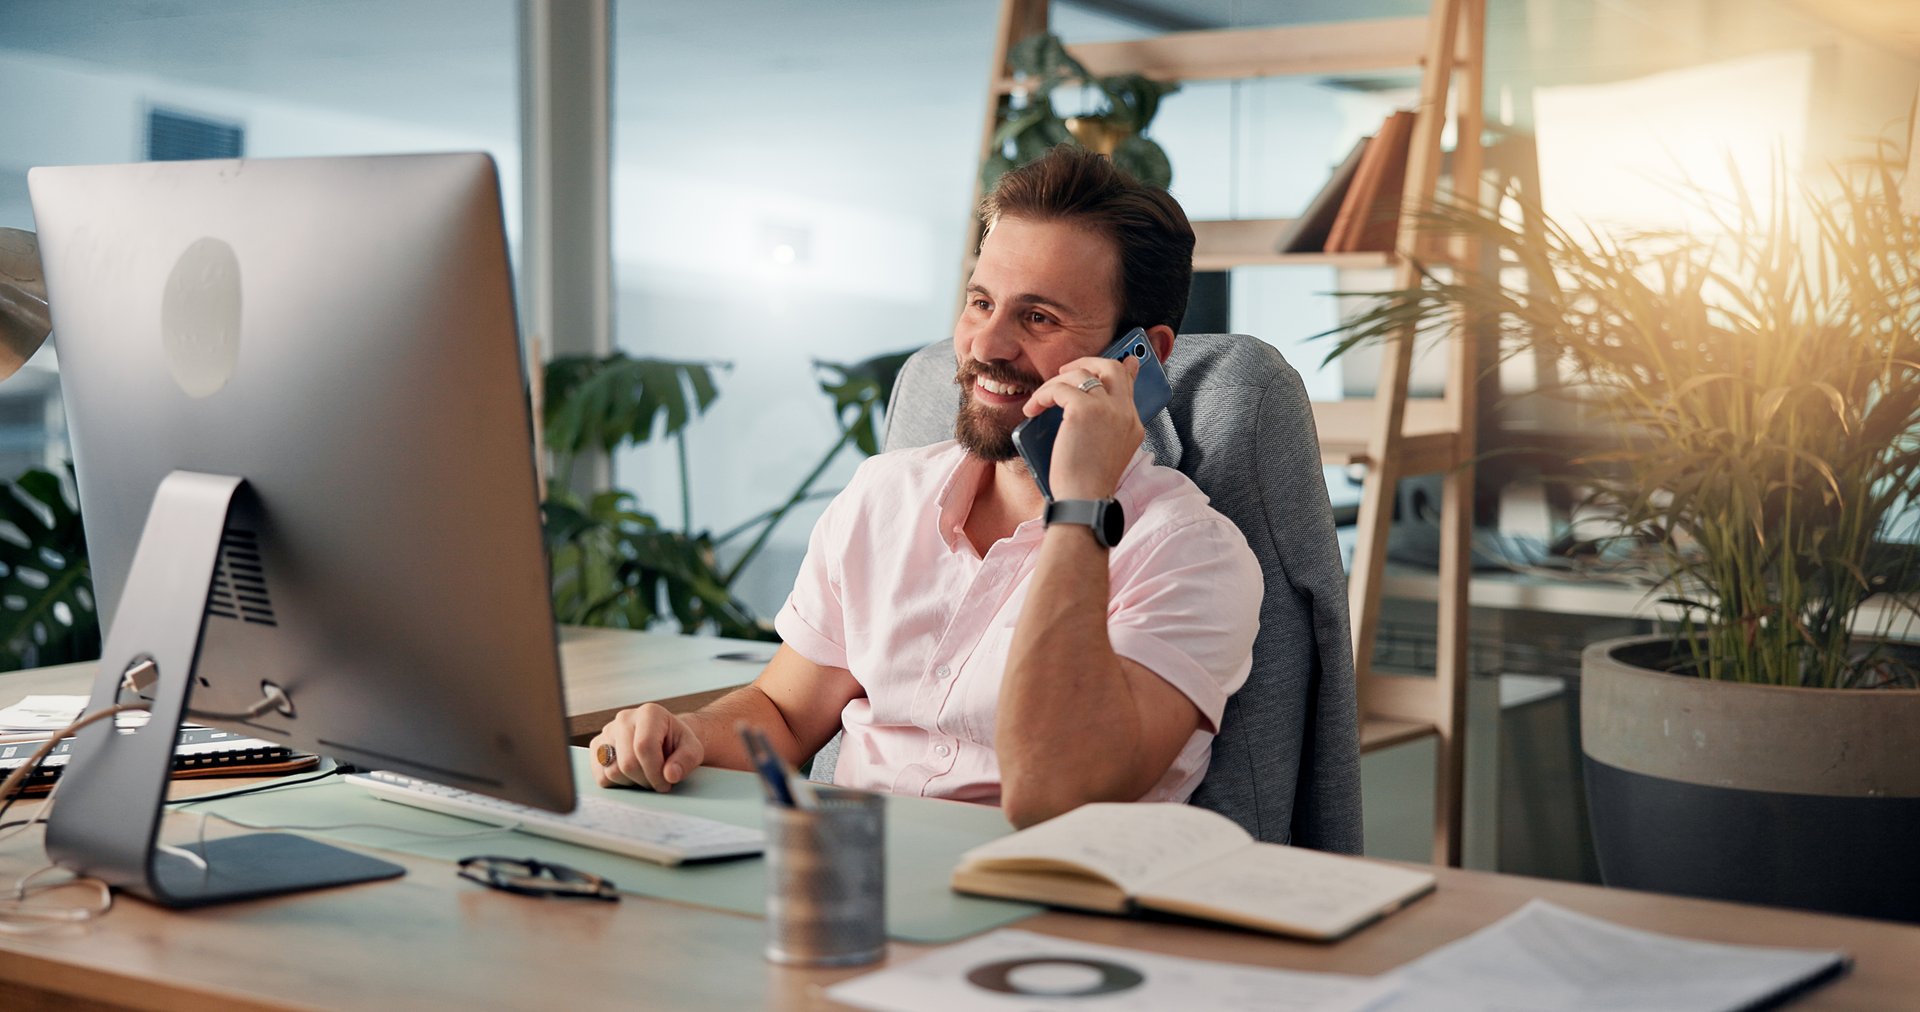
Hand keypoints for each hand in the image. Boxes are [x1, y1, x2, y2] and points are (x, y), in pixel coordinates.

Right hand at [590, 703, 704, 791]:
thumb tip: (670, 775)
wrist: (665, 740)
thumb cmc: (678, 744)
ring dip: (632, 783)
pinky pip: (601, 777)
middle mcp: (624, 718)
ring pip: (612, 772)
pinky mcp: (596, 748)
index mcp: (649, 713)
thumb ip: (686, 760)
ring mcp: (607, 732)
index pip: (644, 747)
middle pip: (627, 763)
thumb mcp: (692, 750)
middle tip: (658, 781)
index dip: (655, 772)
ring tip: (646, 774)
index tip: (667, 782)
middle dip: (645, 780)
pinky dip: (618, 783)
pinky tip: (632, 775)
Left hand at [1022, 352, 1143, 499]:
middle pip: (1112, 367)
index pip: (1130, 383)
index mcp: (1132, 424)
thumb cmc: (1086, 484)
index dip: (1122, 367)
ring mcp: (1107, 409)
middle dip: (1088, 361)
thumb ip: (1102, 426)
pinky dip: (1042, 395)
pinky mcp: (1084, 410)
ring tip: (1041, 398)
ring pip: (1082, 373)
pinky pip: (1059, 388)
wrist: (1084, 501)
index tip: (1117, 359)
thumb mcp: (1104, 451)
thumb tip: (1082, 408)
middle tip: (1066, 370)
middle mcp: (1125, 412)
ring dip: (1055, 382)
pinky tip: (1032, 409)